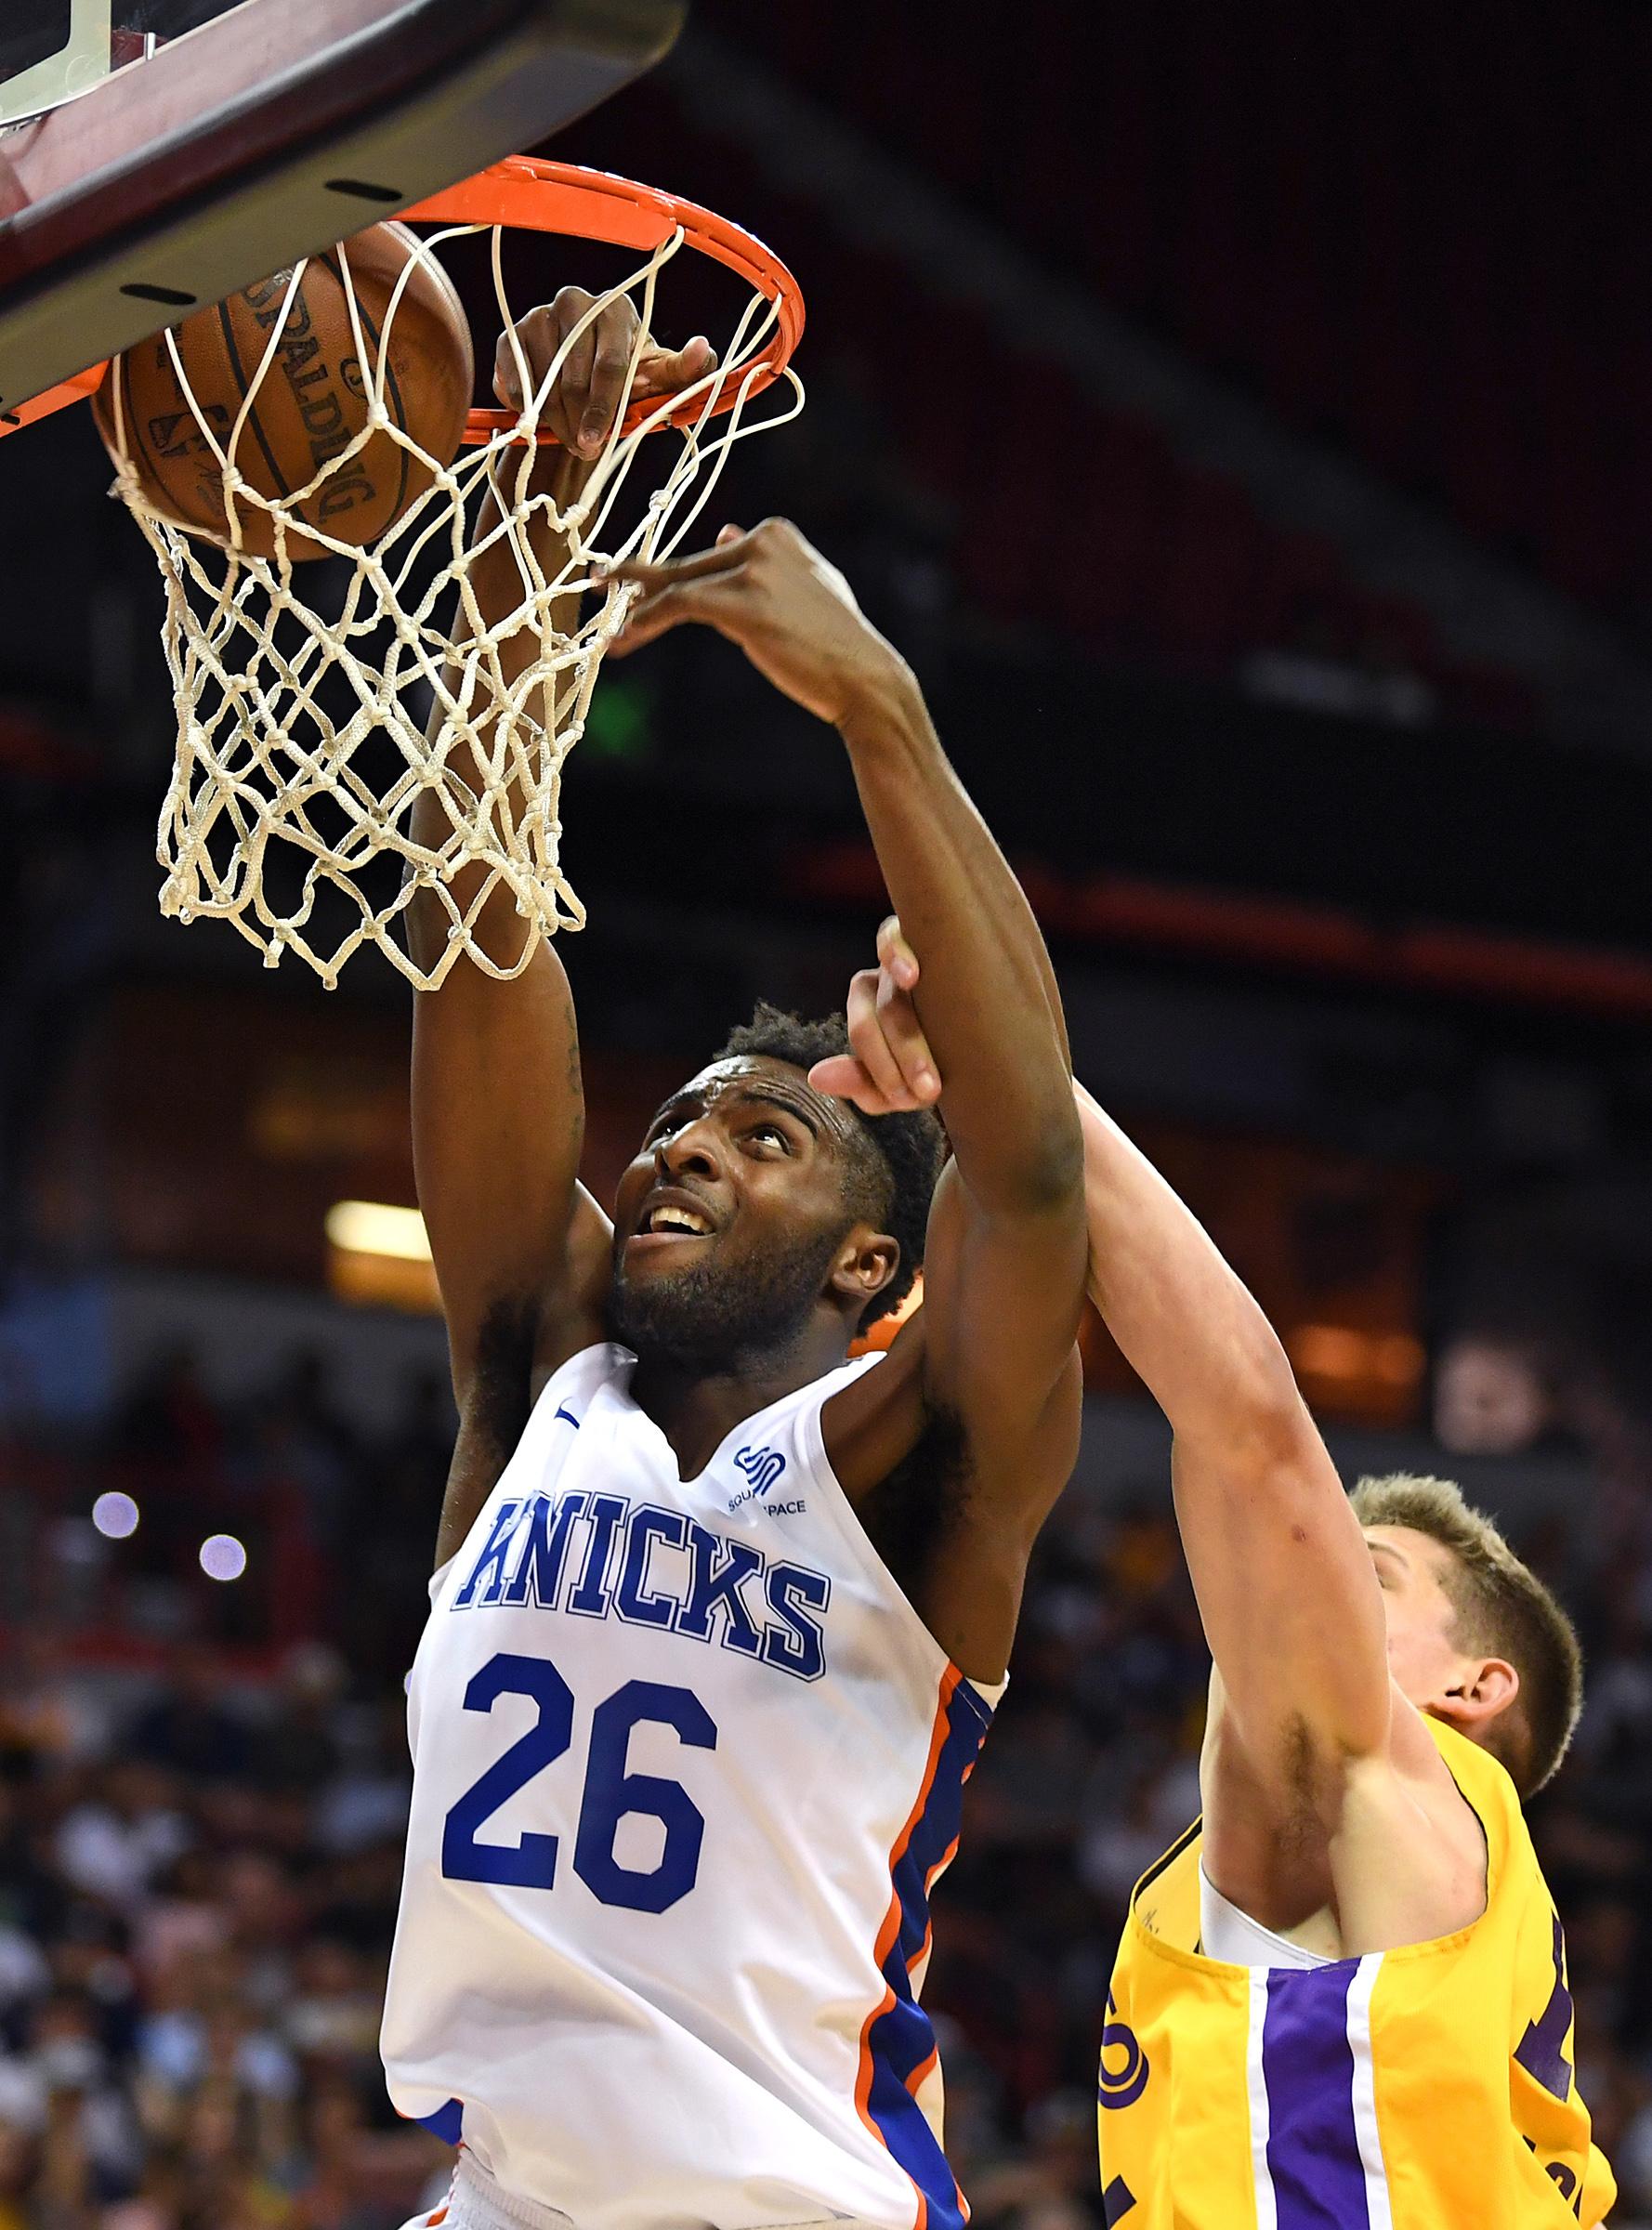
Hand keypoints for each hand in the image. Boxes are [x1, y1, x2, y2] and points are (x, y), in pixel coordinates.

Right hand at [494, 288, 716, 458]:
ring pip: (542, 386)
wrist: (586, 388)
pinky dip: (525, 410)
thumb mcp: (661, 380)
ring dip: (554, 421)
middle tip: (584, 448)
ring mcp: (538, 316)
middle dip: (579, 422)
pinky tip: (540, 416)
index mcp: (615, 308)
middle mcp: (575, 302)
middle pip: (573, 378)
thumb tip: (703, 348)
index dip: (604, 409)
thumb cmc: (629, 381)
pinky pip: (513, 384)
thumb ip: (688, 369)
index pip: (610, 364)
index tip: (595, 442)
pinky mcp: (509, 337)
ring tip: (567, 434)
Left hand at [607, 517, 909, 725]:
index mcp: (776, 534)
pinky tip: (623, 642)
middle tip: (598, 585)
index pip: (707, 556)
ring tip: (605, 629)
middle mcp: (762, 541)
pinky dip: (645, 623)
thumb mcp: (806, 587)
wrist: (864, 677)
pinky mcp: (742, 601)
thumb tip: (726, 532)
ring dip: (634, 608)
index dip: (666, 575)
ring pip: (675, 584)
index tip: (632, 584)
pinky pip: (677, 606)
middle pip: (685, 565)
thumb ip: (768, 559)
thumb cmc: (835, 643)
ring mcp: (752, 569)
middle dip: (637, 581)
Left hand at [809, 916, 943, 1113]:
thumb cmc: (948, 1058)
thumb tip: (815, 1077)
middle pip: (878, 1018)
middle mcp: (879, 981)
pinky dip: (895, 956)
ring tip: (932, 1064)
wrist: (1003, 1035)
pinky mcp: (922, 933)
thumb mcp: (907, 1082)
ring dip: (910, 1034)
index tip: (909, 1100)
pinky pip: (891, 938)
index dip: (880, 1071)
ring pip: (892, 995)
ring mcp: (900, 955)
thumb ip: (865, 1086)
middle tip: (929, 1093)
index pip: (864, 1039)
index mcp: (868, 1012)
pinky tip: (910, 977)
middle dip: (902, 1060)